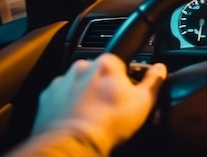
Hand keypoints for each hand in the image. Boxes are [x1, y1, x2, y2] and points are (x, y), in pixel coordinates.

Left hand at [31, 53, 166, 154]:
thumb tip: (160, 68)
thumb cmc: (109, 122)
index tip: (127, 95)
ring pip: (78, 85)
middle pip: (98, 73)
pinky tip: (77, 120)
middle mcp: (81, 66)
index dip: (126, 80)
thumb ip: (154, 80)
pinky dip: (68, 106)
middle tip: (111, 108)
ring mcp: (61, 81)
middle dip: (104, 86)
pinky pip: (61, 98)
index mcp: (106, 63)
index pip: (120, 63)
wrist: (73, 144)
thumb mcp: (144, 102)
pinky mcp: (46, 98)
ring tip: (93, 117)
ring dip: (85, 95)